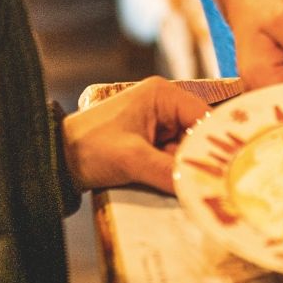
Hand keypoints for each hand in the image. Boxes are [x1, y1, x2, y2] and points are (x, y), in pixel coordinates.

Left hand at [63, 77, 208, 193]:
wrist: (54, 161)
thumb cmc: (89, 148)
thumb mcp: (131, 160)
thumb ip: (168, 172)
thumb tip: (202, 187)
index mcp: (162, 94)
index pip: (204, 116)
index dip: (216, 142)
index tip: (228, 168)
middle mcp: (164, 104)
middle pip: (198, 134)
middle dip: (200, 159)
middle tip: (214, 184)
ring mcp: (156, 124)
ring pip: (186, 149)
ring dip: (186, 169)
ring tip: (195, 188)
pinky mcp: (149, 142)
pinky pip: (172, 157)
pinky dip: (174, 172)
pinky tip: (179, 187)